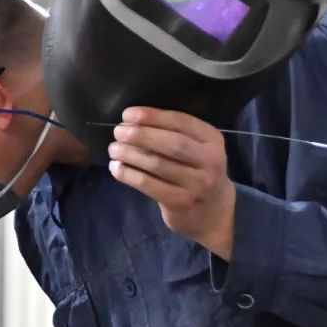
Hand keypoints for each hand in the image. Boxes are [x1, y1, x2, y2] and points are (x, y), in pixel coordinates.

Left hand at [108, 107, 235, 258]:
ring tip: (113, 148)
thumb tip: (132, 121)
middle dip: (140, 135)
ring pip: (157, 164)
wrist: (212, 211)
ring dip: (130, 154)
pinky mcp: (180, 202)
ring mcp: (196, 184)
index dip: (152, 116)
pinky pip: (148, 184)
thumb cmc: (196, 171)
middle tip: (118, 131)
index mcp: (212, 140)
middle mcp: (209, 161)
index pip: (181, 122)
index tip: (128, 114)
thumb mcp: (197, 147)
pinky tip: (116, 167)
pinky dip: (128, 174)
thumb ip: (174, 132)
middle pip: (172, 144)